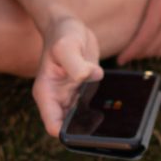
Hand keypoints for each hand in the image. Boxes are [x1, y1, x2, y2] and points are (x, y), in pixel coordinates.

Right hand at [32, 16, 104, 136]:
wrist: (70, 28)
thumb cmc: (63, 35)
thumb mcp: (67, 45)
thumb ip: (76, 63)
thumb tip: (91, 76)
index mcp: (46, 93)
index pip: (53, 126)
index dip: (68, 133)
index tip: (86, 126)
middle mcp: (57, 99)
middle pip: (69, 127)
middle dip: (85, 129)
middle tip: (103, 120)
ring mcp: (70, 97)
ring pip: (82, 120)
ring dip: (95, 119)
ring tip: (110, 109)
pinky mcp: (83, 92)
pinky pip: (92, 107)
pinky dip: (101, 107)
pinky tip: (114, 101)